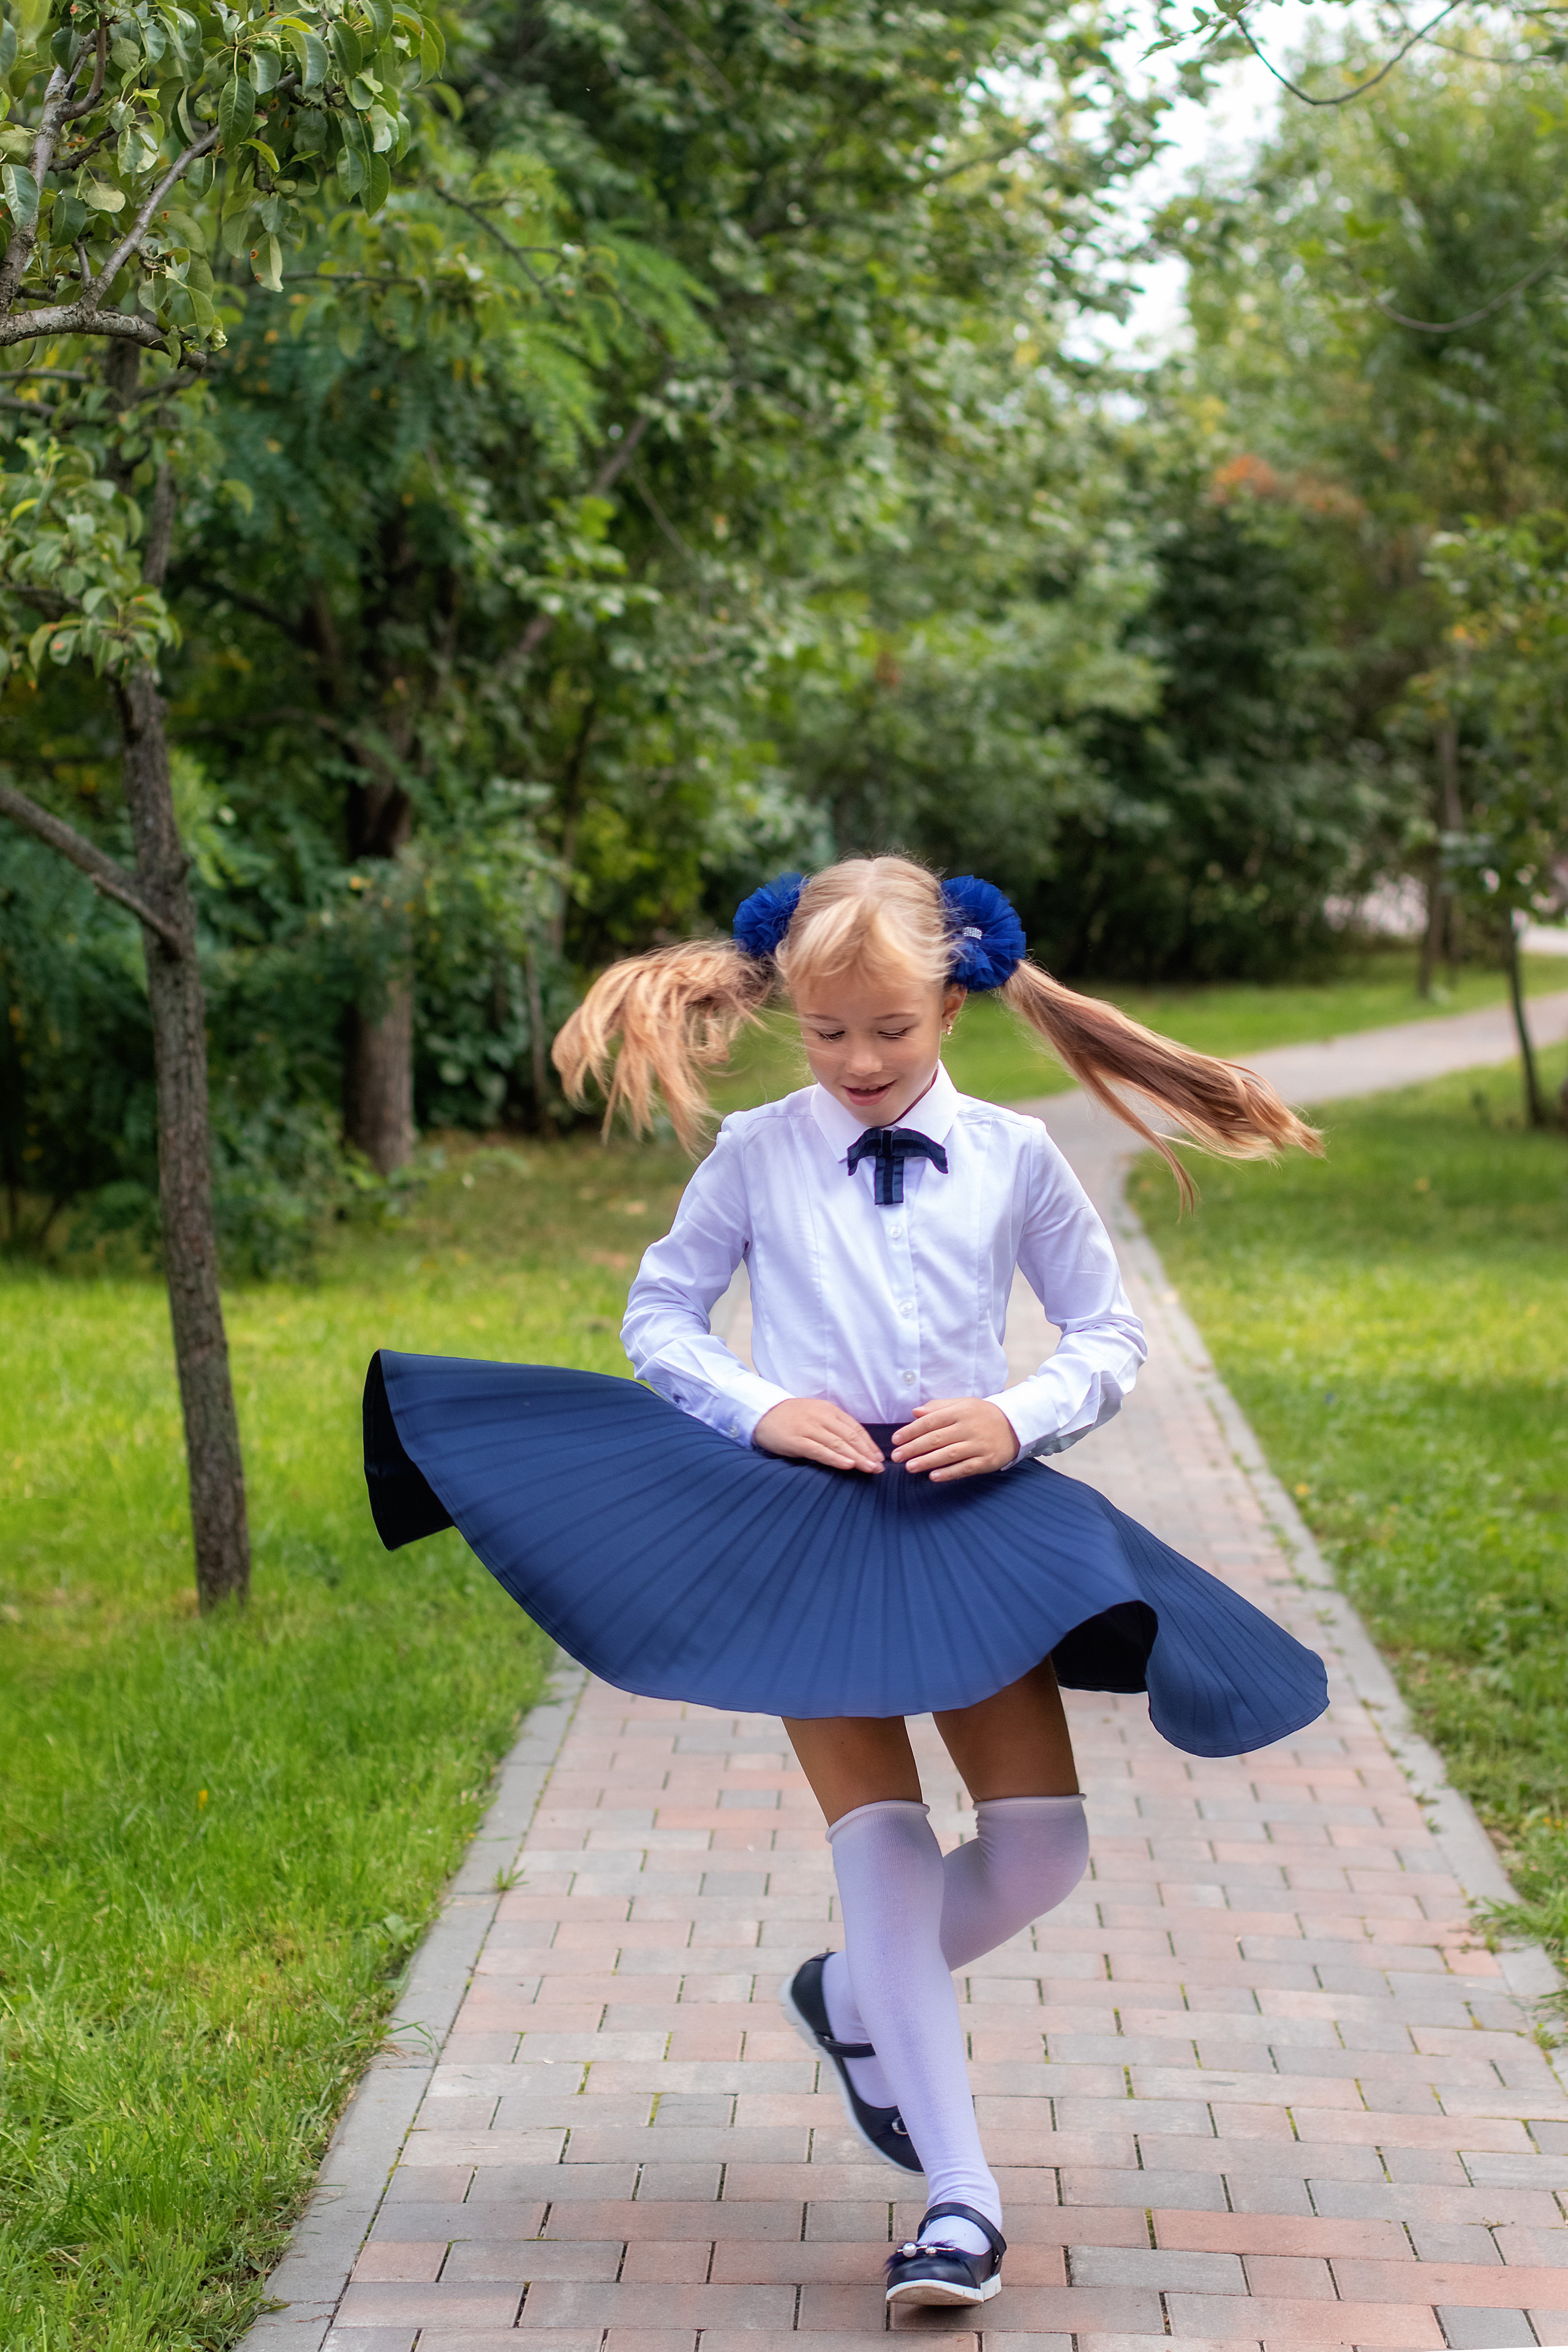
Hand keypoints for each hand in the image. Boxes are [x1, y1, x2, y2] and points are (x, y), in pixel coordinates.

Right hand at [754, 1397, 884, 1474]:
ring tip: (869, 1469)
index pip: (855, 1428)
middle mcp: (821, 1417)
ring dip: (856, 1457)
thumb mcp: (816, 1415)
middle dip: (867, 1453)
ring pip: (838, 1444)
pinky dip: (835, 1458)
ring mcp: (808, 1428)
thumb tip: (856, 1446)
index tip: (879, 1458)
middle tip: (879, 1467)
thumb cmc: (792, 1417)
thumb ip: (834, 1427)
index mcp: (829, 1410)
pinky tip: (847, 1465)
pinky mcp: (796, 1440)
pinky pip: (819, 1450)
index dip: (869, 1444)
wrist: (763, 1413)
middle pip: (850, 1436)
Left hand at [892, 1398, 1018, 1482]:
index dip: (911, 1431)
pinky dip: (949, 1473)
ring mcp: (979, 1445)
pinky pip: (965, 1468)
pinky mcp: (987, 1461)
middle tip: (896, 1457)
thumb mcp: (963, 1404)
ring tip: (909, 1467)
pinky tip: (933, 1477)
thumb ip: (938, 1407)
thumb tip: (915, 1412)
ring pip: (949, 1454)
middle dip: (913, 1448)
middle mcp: (969, 1427)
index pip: (930, 1421)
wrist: (1015, 1425)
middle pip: (936, 1438)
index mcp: (960, 1411)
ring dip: (927, 1461)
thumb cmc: (982, 1415)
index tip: (895, 1440)